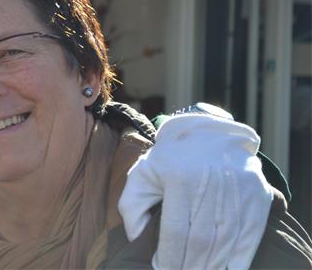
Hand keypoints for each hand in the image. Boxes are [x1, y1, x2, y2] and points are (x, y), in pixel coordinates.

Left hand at [118, 110, 273, 268]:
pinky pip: (250, 235)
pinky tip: (227, 269)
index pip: (174, 229)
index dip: (169, 256)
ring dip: (212, 265)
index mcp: (178, 177)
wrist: (208, 131)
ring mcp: (237, 189)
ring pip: (225, 240)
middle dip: (190, 265)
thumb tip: (137, 239)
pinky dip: (239, 258)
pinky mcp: (257, 194)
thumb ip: (131, 207)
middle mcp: (210, 182)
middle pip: (200, 240)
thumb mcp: (142, 175)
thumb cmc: (169, 160)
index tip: (162, 269)